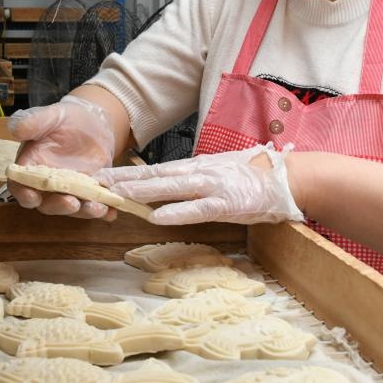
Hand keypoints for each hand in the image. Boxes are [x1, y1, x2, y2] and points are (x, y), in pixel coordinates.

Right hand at [7, 95, 117, 218]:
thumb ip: (33, 122)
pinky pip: (94, 205)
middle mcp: (48, 185)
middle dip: (59, 206)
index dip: (23, 194)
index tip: (33, 197)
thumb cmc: (65, 119)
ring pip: (72, 208)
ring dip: (84, 212)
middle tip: (72, 203)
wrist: (93, 122)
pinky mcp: (89, 193)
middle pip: (47, 204)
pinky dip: (103, 211)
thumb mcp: (50, 116)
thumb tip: (15, 129)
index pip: (20, 186)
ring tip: (98, 208)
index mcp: (31, 167)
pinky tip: (112, 211)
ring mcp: (70, 191)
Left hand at [94, 144, 302, 224]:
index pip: (155, 169)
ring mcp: (212, 186)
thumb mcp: (217, 174)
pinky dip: (175, 212)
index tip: (102, 176)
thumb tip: (166, 188)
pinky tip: (154, 216)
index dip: (127, 173)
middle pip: (155, 175)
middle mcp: (199, 172)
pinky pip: (196, 208)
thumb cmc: (252, 179)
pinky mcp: (226, 203)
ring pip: (170, 187)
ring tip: (115, 194)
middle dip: (123, 180)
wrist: (287, 180)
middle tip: (95, 182)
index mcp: (196, 166)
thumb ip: (192, 180)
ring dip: (141, 191)